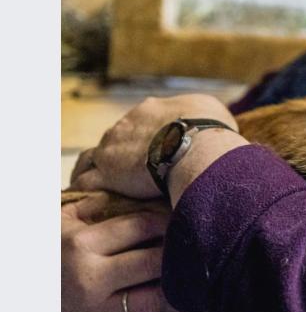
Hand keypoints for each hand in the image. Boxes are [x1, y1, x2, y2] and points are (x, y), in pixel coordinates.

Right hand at [62, 193, 182, 311]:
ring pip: (155, 299)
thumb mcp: (61, 225)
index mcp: (80, 246)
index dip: (165, 220)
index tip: (177, 217)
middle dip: (176, 252)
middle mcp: (89, 279)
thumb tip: (132, 188)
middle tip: (188, 245)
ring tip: (185, 275)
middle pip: (153, 262)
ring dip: (176, 287)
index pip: (140, 227)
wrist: (25, 300)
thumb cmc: (51, 255)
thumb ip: (92, 205)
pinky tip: (175, 308)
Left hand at [71, 94, 238, 198]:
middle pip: (114, 140)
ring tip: (104, 188)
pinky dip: (89, 191)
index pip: (138, 124)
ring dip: (98, 171)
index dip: (142, 139)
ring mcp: (112, 148)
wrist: (200, 149)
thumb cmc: (211, 131)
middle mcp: (126, 124)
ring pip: (93, 159)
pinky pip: (87, 183)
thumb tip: (210, 123)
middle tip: (129, 173)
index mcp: (150, 110)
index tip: (149, 153)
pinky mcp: (107, 173)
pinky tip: (95, 201)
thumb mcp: (213, 112)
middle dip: (119, 155)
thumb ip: (202, 117)